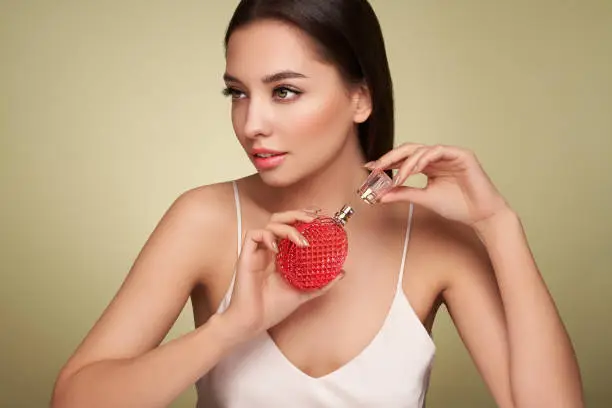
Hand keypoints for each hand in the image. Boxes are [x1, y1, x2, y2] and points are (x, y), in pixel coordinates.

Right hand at [221, 209, 343, 340]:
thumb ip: (322, 283)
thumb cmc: (273, 308)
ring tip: (301, 241)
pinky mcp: (246, 255)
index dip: (302, 217)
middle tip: (312, 219)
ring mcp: (258, 251)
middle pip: (281, 219)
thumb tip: (342, 273)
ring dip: (288, 227)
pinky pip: (254, 234)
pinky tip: (277, 249)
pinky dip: (267, 236)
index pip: (291, 227)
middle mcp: (270, 249)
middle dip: (297, 214)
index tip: (318, 216)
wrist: (254, 321)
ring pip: (270, 223)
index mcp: (282, 255)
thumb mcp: (304, 293)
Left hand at [366, 143, 511, 227]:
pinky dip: (424, 159)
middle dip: (390, 157)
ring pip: (421, 150)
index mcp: (428, 165)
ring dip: (406, 162)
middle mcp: (437, 157)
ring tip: (397, 176)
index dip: (386, 162)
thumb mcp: (424, 199)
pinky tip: (413, 170)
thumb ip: (403, 193)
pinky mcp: (461, 154)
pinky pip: (438, 151)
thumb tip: (380, 195)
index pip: (404, 159)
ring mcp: (449, 154)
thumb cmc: (457, 206)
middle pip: (409, 150)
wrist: (481, 215)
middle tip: (376, 167)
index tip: (369, 168)